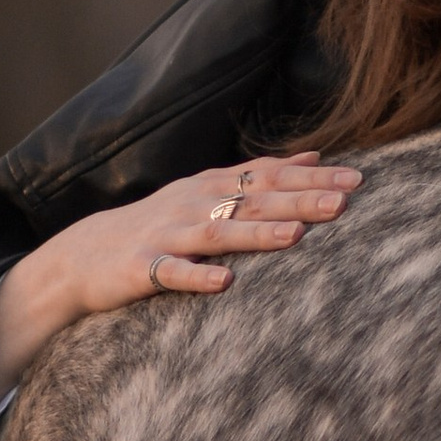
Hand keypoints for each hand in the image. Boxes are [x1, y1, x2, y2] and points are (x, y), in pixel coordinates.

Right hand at [0, 155, 362, 407]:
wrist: (83, 255)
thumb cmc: (160, 224)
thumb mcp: (207, 192)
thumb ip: (259, 174)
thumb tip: (315, 156)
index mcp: (211, 186)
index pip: (267, 175)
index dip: (311, 178)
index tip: (357, 180)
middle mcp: (193, 204)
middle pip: (251, 200)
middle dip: (299, 200)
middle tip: (344, 201)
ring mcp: (167, 235)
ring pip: (217, 233)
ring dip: (257, 234)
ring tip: (297, 236)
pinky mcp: (141, 268)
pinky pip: (172, 274)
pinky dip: (198, 276)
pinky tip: (226, 283)